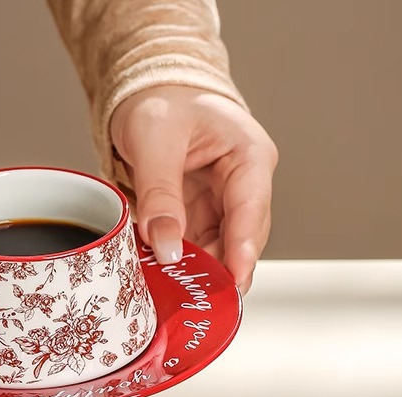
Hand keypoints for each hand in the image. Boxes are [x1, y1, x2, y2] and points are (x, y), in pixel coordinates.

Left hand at [110, 85, 277, 293]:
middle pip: (241, 239)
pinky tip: (166, 279)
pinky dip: (183, 264)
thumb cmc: (161, 101)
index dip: (243, 250)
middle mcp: (245, 185)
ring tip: (175, 293)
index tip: (233, 282)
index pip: (252, 210)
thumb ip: (159, 193)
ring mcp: (225, 205)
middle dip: (218, 270)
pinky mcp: (204, 218)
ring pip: (221, 250)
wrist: (150, 93)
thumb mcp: (153, 139)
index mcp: (249, 156)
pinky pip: (199, 248)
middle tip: (194, 299)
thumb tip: (166, 246)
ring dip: (199, 272)